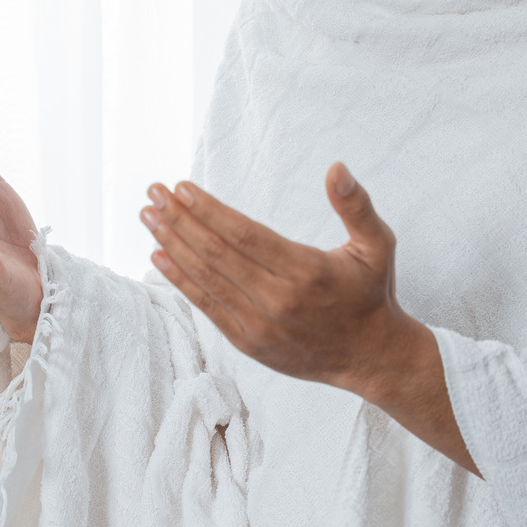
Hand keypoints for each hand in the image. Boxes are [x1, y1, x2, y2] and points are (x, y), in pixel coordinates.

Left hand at [139, 164, 477, 474]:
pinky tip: (159, 257)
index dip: (208, 209)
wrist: (371, 357)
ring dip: (171, 245)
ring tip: (148, 217)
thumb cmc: (371, 294)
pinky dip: (180, 281)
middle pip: (216, 253)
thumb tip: (337, 168)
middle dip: (179, 220)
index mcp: (305, 270)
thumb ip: (356, 206)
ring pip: (205, 279)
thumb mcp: (377, 245)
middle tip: (154, 193)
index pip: (243, 233)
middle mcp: (278, 299)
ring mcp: (259, 324)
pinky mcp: (248, 342)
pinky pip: (206, 306)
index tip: (181, 187)